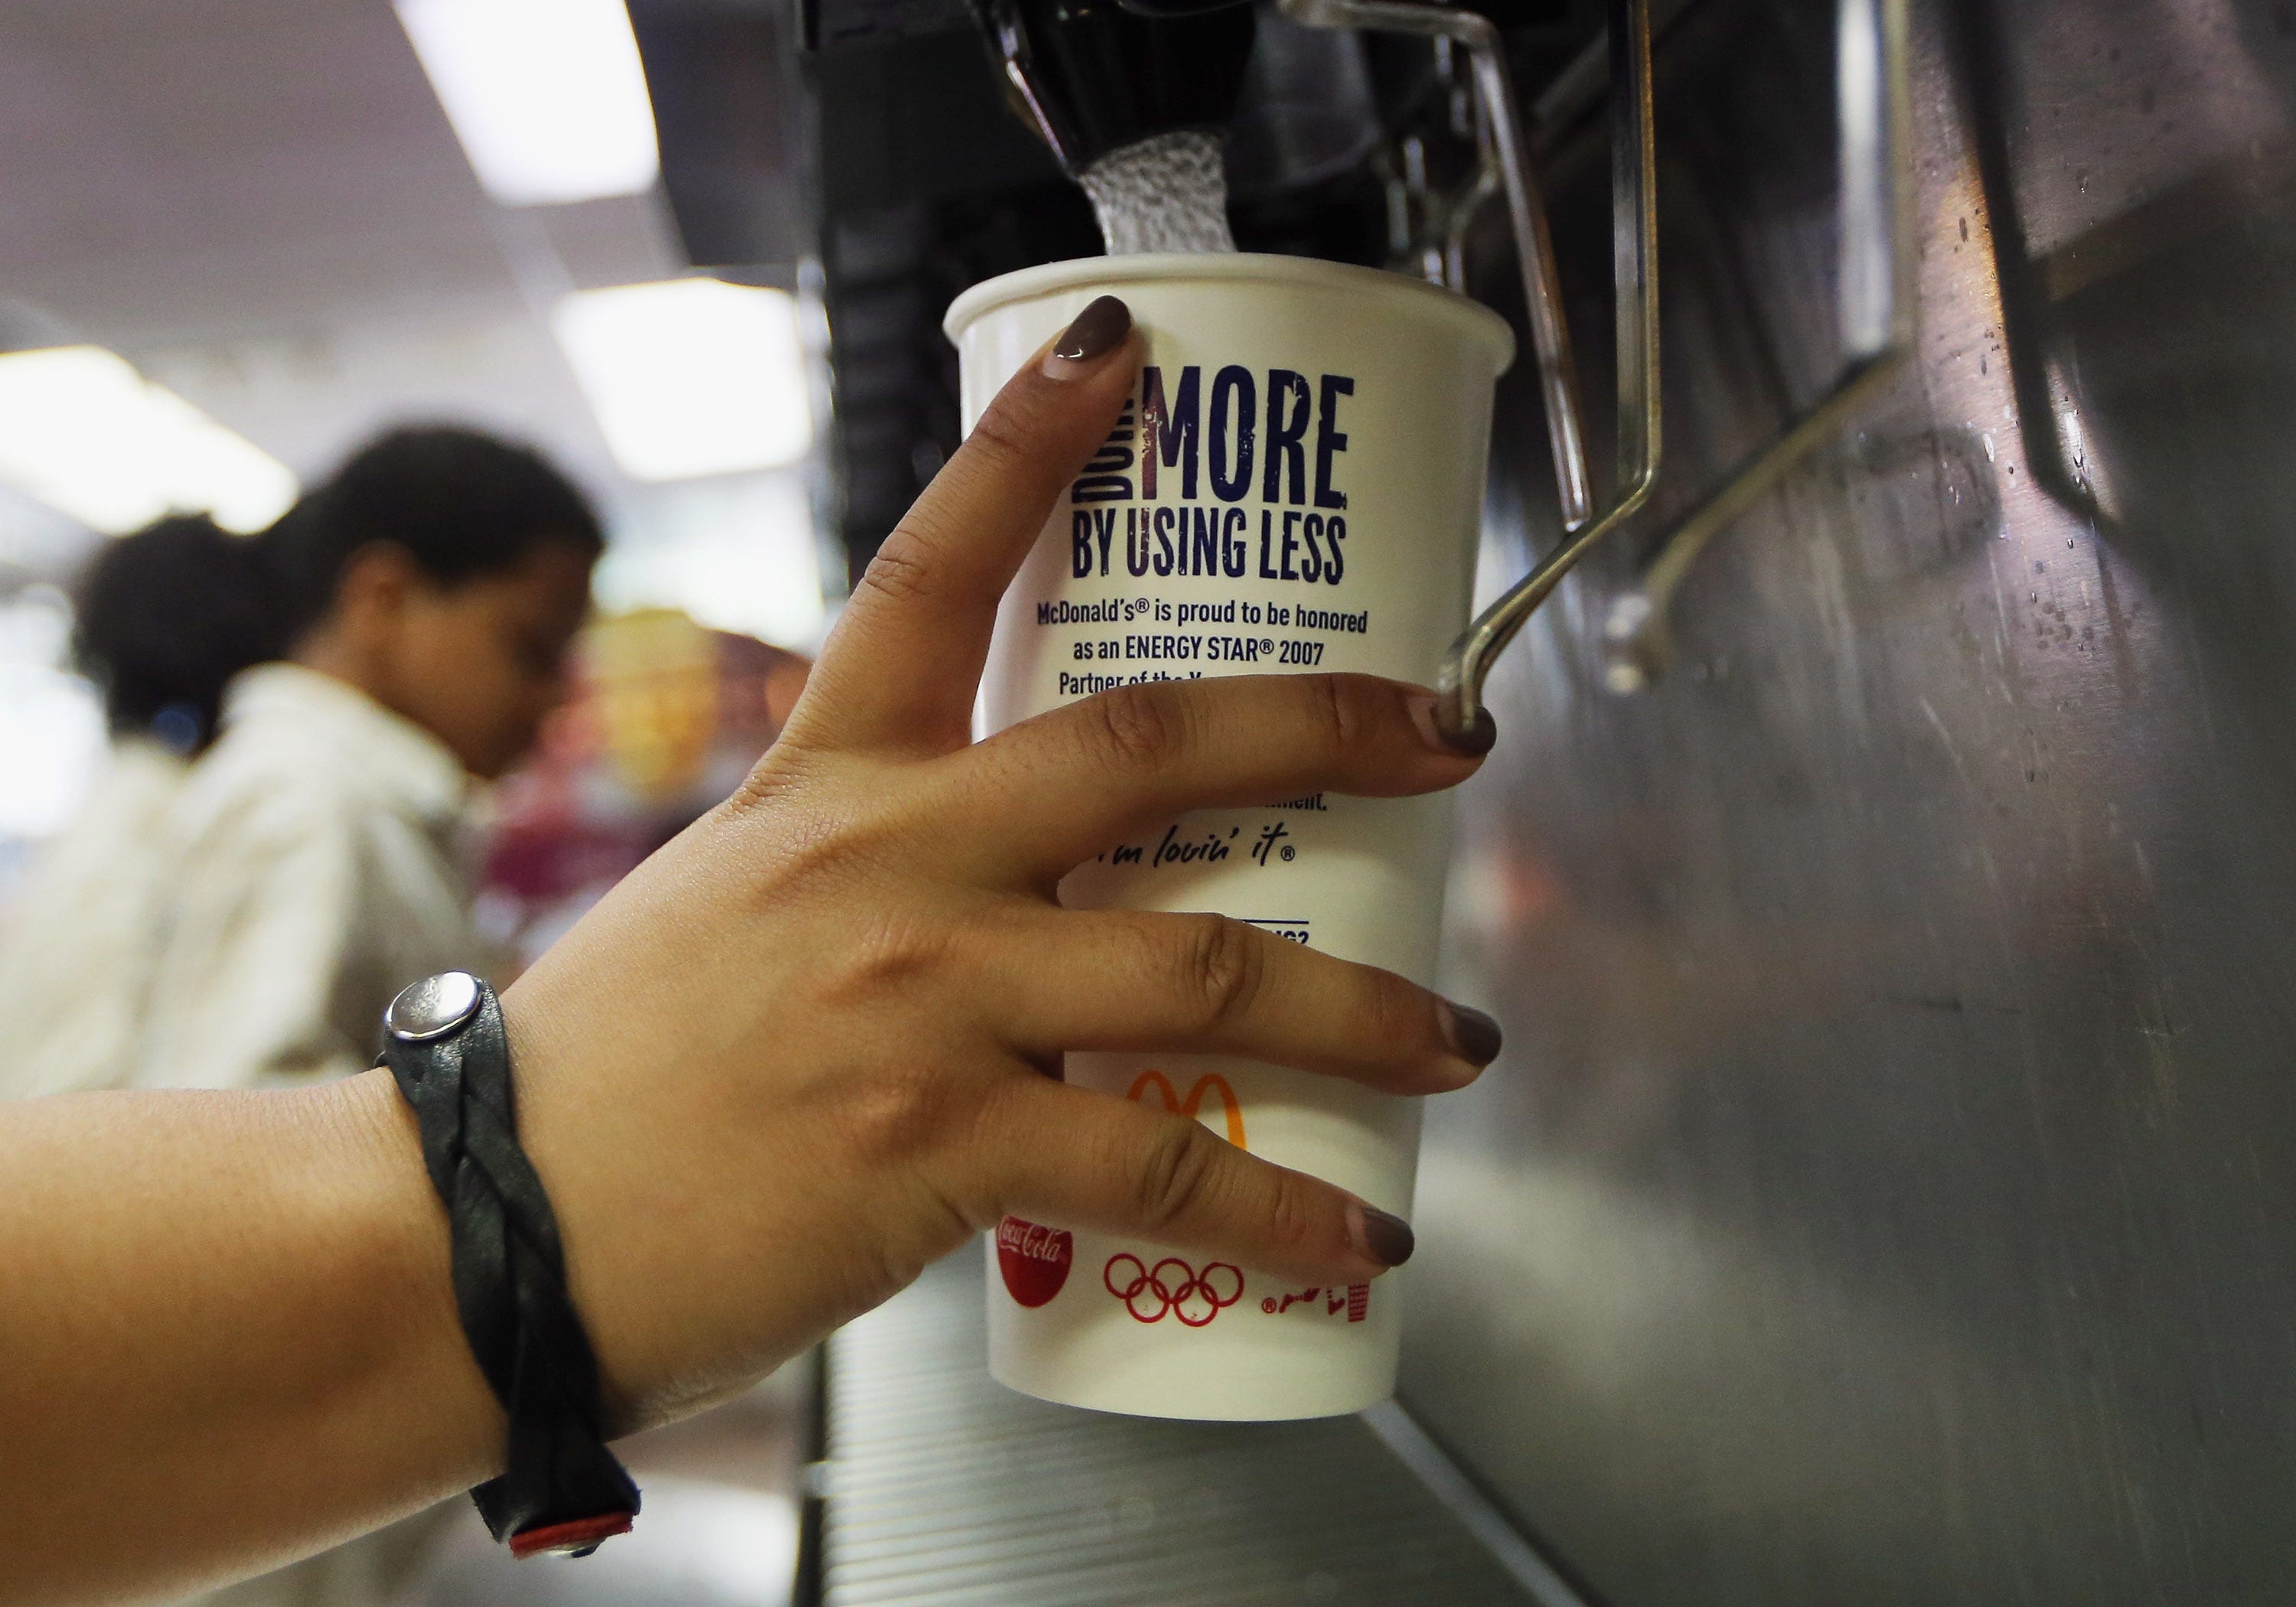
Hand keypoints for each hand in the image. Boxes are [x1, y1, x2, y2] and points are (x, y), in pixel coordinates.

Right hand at [500, 295, 1498, 1427]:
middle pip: (1145, 749)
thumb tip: (987, 875)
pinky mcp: (940, 1144)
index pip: (935, 570)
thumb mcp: (725, 902)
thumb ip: (859, 864)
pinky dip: (1284, 1205)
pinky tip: (1363, 1235)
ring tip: (1454, 1032)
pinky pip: (1161, 1166)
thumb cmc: (607, 1078)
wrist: (488, 1240)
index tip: (1121, 352)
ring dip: (1360, 1004)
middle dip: (1328, 727)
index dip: (1033, 447)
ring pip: (1202, 967)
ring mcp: (922, 999)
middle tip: (1451, 731)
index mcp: (824, 784)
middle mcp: (886, 864)